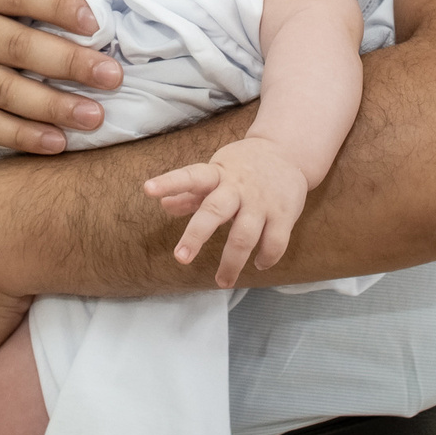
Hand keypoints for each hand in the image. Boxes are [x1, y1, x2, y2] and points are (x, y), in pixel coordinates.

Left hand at [144, 138, 309, 287]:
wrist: (288, 153)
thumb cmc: (244, 167)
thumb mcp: (216, 172)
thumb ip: (191, 192)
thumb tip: (164, 205)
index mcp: (217, 174)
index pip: (190, 176)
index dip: (169, 183)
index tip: (147, 189)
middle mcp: (237, 187)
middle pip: (214, 211)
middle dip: (196, 235)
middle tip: (181, 258)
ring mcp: (261, 202)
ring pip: (244, 236)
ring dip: (232, 263)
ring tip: (222, 282)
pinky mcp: (284, 214)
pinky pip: (274, 243)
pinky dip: (266, 258)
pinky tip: (258, 264)